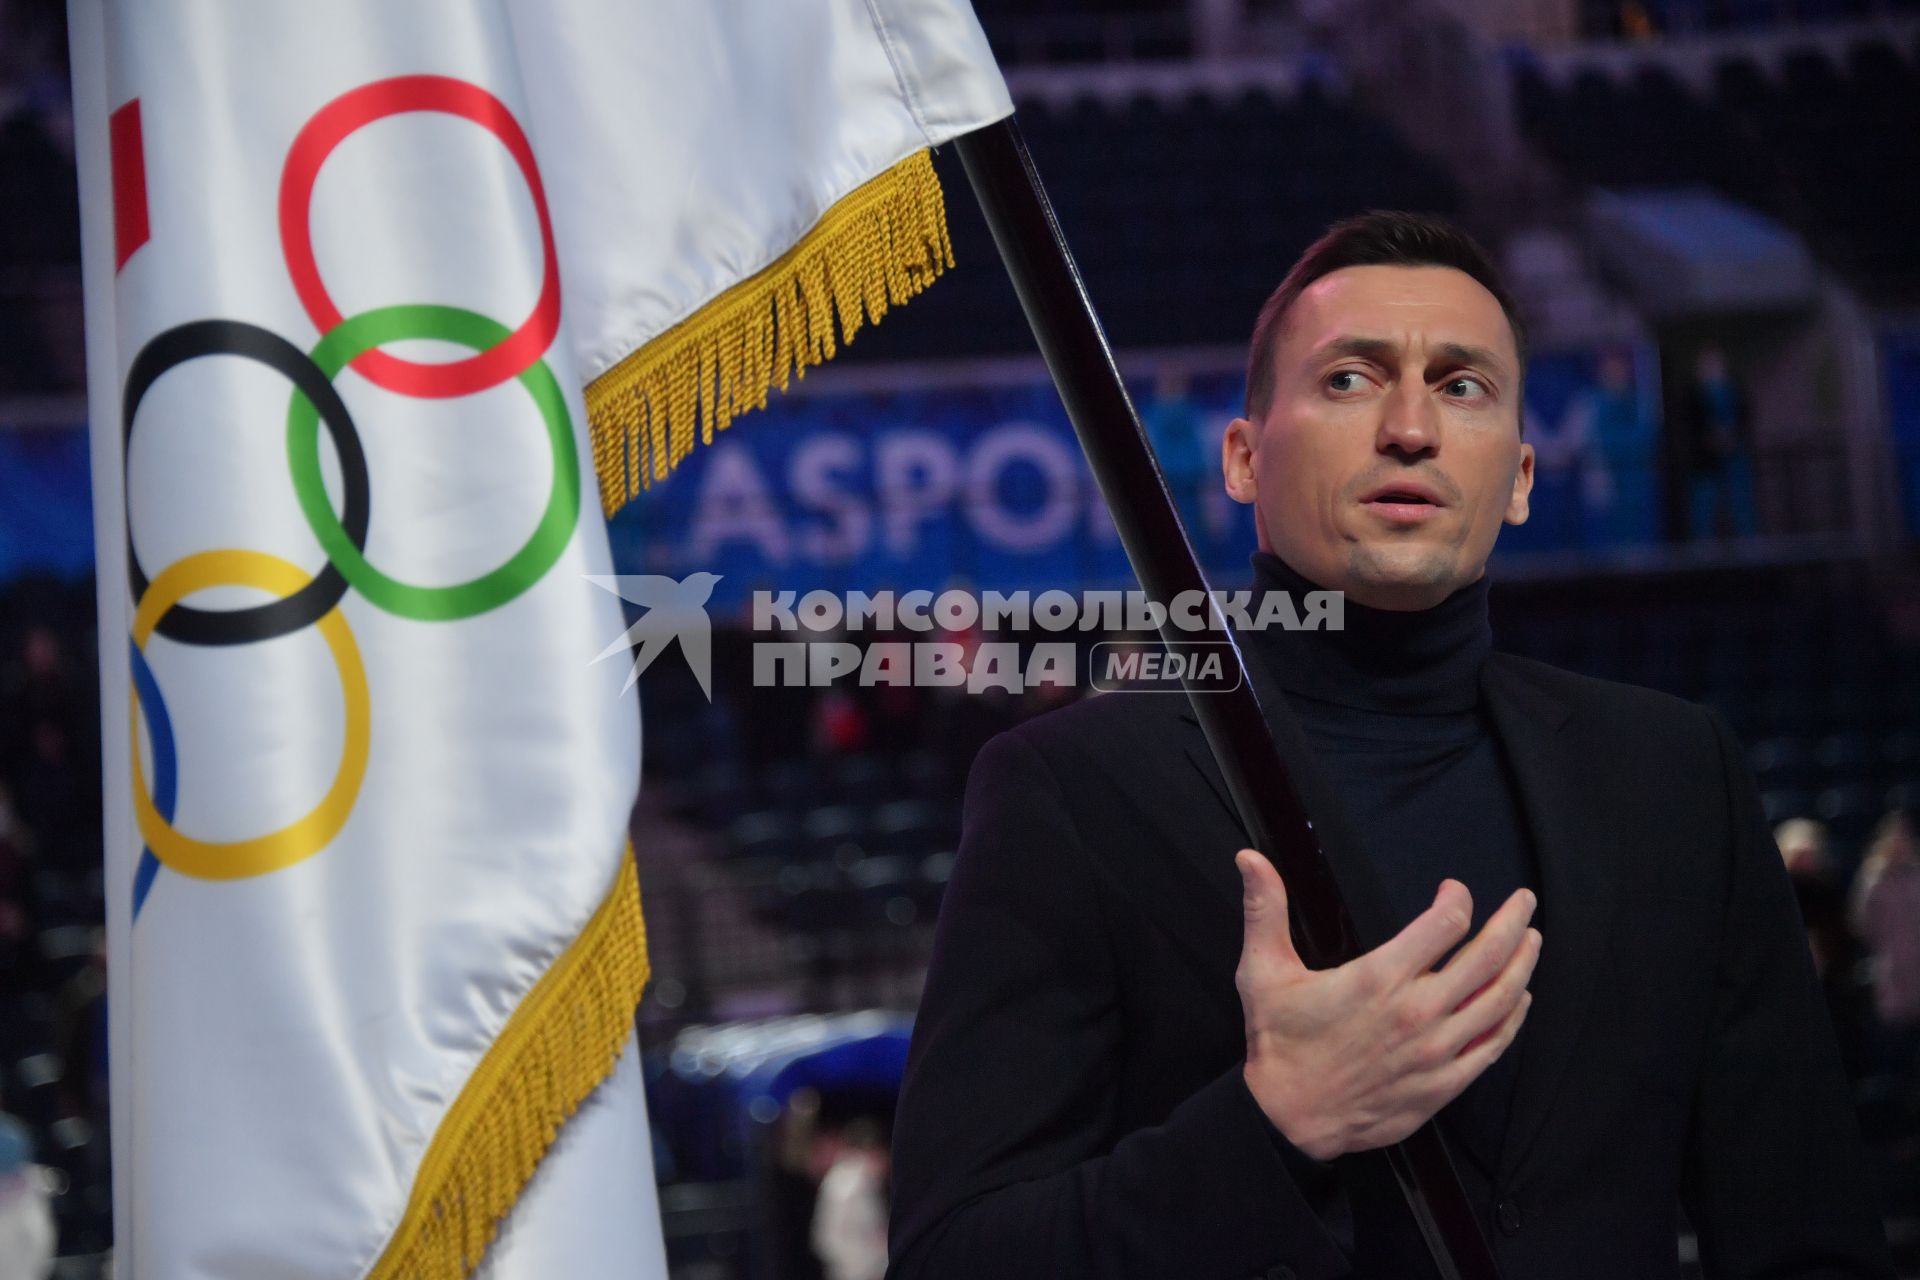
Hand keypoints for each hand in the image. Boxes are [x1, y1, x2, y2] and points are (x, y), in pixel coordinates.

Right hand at [1235, 848, 1539, 1161]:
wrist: (1288, 1117)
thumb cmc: (1279, 1042)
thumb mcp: (1263, 970)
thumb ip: (1265, 909)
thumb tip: (1250, 858)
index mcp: (1379, 978)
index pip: (1444, 924)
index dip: (1457, 899)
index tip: (1454, 889)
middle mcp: (1416, 1011)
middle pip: (1485, 957)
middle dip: (1511, 922)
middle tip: (1524, 901)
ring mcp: (1435, 1050)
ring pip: (1499, 1000)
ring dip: (1522, 965)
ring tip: (1531, 941)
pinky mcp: (1443, 1083)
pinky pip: (1493, 1046)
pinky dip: (1513, 1019)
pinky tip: (1519, 1000)